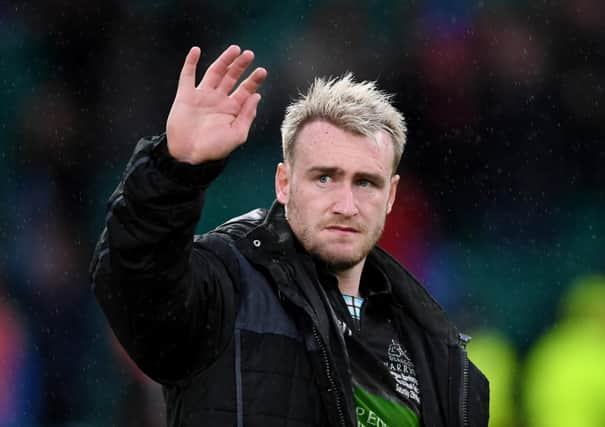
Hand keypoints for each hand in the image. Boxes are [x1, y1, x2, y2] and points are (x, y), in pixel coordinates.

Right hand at [166, 45, 266, 163]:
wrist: (189, 155)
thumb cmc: (214, 149)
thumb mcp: (237, 134)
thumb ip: (247, 115)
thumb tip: (256, 97)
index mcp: (232, 110)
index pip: (245, 90)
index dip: (254, 80)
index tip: (262, 71)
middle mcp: (218, 100)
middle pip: (231, 78)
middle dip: (240, 66)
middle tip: (249, 54)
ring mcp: (202, 96)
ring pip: (214, 72)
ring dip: (224, 60)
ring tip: (235, 49)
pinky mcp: (185, 96)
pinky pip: (187, 76)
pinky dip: (191, 63)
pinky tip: (196, 50)